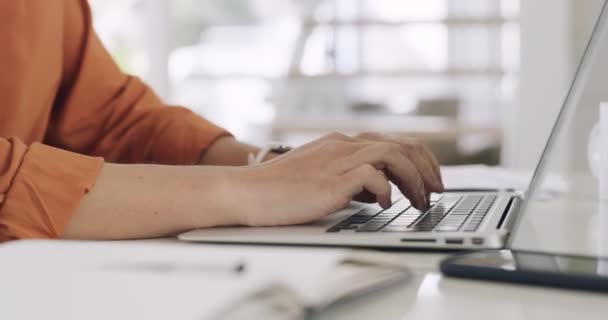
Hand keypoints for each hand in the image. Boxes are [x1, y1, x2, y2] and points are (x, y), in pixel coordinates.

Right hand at [234, 132, 442, 226]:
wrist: (246, 192)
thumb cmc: (279, 189)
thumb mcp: (321, 178)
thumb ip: (349, 179)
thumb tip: (377, 191)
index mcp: (340, 143)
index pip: (393, 141)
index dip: (420, 159)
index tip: (430, 180)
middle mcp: (342, 145)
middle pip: (401, 143)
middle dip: (427, 168)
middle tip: (436, 191)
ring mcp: (336, 160)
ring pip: (392, 154)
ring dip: (414, 179)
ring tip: (420, 201)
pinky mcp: (329, 180)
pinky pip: (370, 175)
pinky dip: (385, 189)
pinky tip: (383, 205)